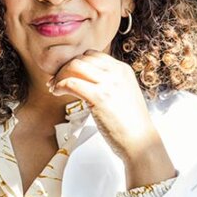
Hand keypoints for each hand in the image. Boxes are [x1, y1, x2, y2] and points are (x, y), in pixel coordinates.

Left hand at [47, 49, 175, 187]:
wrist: (141, 141)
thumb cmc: (131, 123)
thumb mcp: (124, 94)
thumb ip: (110, 83)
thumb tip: (87, 80)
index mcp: (122, 70)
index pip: (92, 55)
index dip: (76, 62)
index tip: (67, 73)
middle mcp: (116, 72)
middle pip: (81, 58)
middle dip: (65, 68)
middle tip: (56, 81)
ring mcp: (108, 83)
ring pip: (74, 66)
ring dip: (60, 75)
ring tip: (55, 87)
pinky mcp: (99, 97)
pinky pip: (71, 83)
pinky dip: (60, 86)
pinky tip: (57, 92)